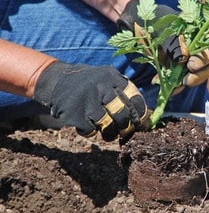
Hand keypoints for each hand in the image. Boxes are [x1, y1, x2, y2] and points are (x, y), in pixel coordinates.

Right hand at [33, 62, 149, 140]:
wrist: (58, 81)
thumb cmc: (90, 84)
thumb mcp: (108, 79)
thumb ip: (124, 93)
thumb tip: (147, 116)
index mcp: (113, 78)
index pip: (136, 100)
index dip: (141, 115)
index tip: (141, 124)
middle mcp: (102, 87)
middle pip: (123, 115)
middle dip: (127, 128)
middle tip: (126, 132)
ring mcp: (88, 101)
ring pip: (109, 127)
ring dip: (110, 134)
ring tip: (109, 133)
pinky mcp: (76, 114)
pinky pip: (92, 131)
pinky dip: (93, 132)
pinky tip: (90, 126)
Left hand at [117, 0, 208, 92]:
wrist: (138, 24)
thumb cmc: (154, 20)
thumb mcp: (162, 29)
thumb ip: (173, 43)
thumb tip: (183, 58)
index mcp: (199, 32)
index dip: (205, 58)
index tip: (191, 65)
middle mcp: (197, 46)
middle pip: (208, 64)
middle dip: (199, 75)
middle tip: (186, 81)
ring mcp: (187, 58)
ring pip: (195, 74)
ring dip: (186, 83)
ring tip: (174, 87)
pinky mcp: (177, 68)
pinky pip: (179, 80)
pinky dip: (173, 85)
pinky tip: (165, 88)